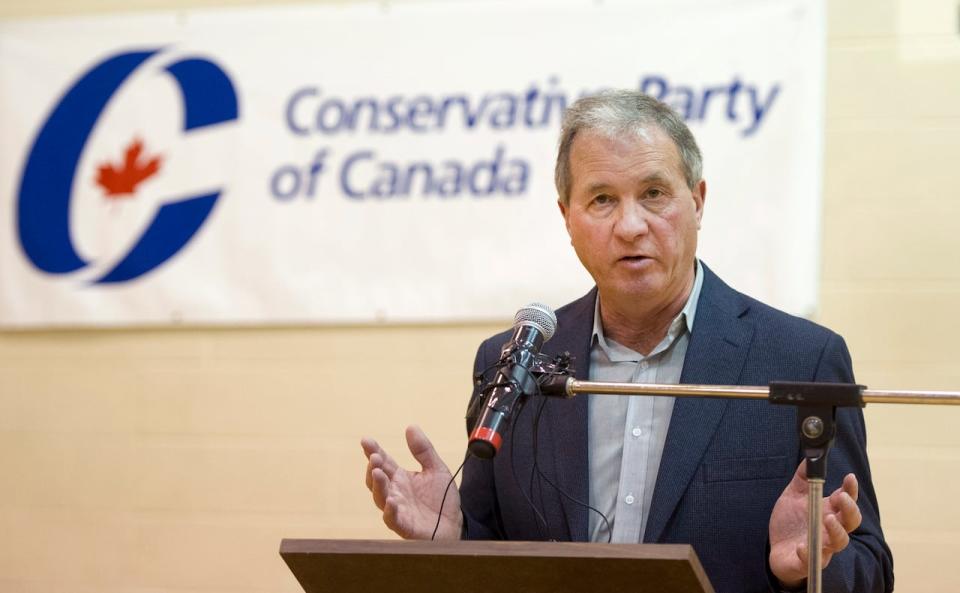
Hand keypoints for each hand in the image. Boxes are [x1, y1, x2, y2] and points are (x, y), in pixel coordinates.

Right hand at [361, 425, 462, 539]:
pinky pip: (392, 519)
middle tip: (374, 456)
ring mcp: (397, 509)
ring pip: (380, 497)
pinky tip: (391, 501)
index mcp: (400, 477)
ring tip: (377, 472)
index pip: (383, 462)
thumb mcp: (436, 468)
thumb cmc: (442, 498)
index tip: (366, 440)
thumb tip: (410, 426)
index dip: (374, 451)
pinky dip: (389, 511)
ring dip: (377, 485)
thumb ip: (423, 449)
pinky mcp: (404, 525)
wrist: (454, 524)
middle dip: (373, 467)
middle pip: (377, 479)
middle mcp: (395, 492)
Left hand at [769, 462, 862, 588]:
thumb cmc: (791, 522)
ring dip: (836, 530)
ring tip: (828, 518)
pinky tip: (801, 546)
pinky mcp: (807, 562)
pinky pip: (812, 560)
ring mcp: (821, 546)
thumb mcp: (794, 495)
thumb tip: (809, 457)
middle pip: (851, 522)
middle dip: (850, 509)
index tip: (850, 477)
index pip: (847, 500)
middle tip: (841, 498)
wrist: (777, 550)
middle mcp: (829, 530)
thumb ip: (803, 478)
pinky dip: (808, 553)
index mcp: (828, 511)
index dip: (851, 490)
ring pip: (839, 542)